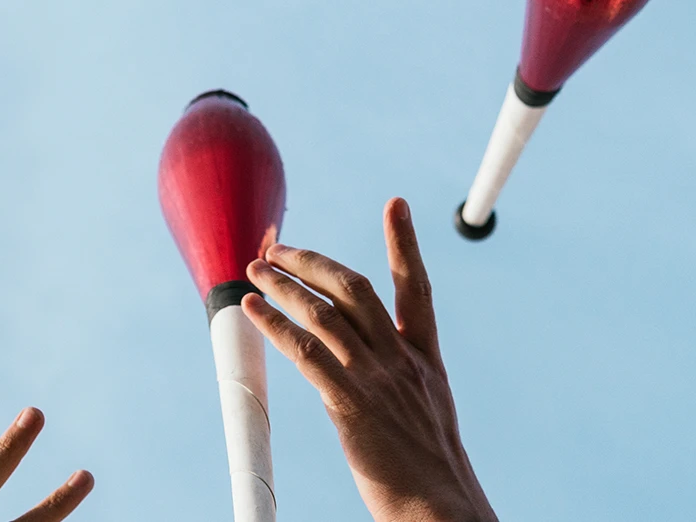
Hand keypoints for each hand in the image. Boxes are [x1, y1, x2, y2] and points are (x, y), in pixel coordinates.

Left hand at [240, 197, 496, 521]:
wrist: (441, 508)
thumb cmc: (429, 474)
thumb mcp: (427, 416)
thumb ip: (402, 385)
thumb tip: (374, 376)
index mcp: (426, 363)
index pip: (416, 290)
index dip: (404, 245)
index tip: (395, 205)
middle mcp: (402, 362)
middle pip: (356, 290)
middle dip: (313, 262)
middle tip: (278, 247)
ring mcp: (377, 379)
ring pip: (325, 313)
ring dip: (285, 285)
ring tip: (254, 269)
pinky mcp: (351, 403)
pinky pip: (307, 352)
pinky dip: (276, 324)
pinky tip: (254, 309)